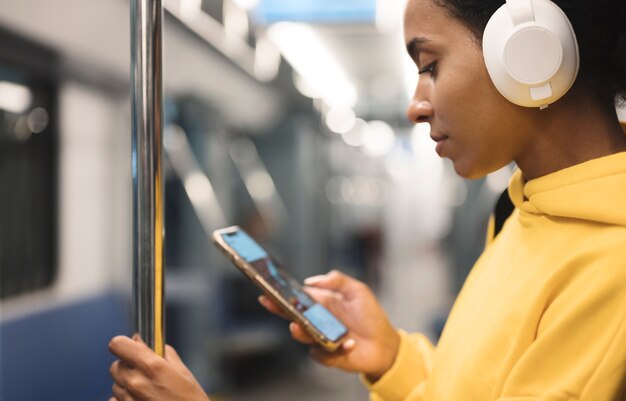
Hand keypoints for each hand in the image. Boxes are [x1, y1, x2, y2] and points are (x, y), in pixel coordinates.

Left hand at [108, 335, 209, 400]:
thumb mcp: (182, 372)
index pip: (118, 345)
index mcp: (151, 366)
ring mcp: (128, 400)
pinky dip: (123, 399)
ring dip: (126, 383)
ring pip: (115, 384)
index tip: (131, 346)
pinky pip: (115, 400)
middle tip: (142, 370)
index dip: (124, 344)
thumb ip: (164, 354)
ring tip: (145, 389)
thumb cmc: (190, 400)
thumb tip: (150, 344)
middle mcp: (135, 382)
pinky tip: (139, 399)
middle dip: (127, 365)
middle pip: (115, 366)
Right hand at [259, 270, 399, 380]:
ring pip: (303, 335)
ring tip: (298, 326)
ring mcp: (321, 338)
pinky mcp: (328, 356)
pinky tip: (348, 344)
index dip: (282, 294)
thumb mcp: (357, 290)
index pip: (298, 298)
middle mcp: (318, 321)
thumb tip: (310, 281)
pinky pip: (322, 354)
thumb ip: (336, 280)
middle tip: (273, 304)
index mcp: (322, 304)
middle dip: (280, 309)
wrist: (385, 344)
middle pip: (293, 315)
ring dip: (300, 331)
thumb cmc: (371, 316)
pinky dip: (333, 350)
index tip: (269, 290)